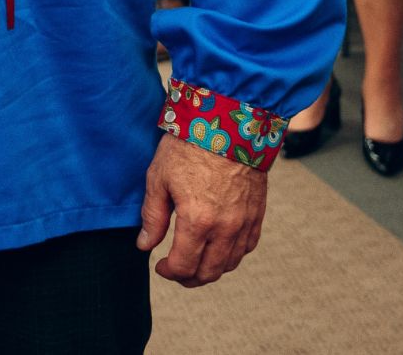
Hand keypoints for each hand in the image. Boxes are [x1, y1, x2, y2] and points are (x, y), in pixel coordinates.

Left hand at [137, 135, 267, 286]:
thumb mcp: (159, 178)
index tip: (159, 266)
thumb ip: (153, 217)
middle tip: (175, 271)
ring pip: (230, 263)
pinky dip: (232, 255)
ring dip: (211, 269)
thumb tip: (144, 245)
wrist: (228, 124)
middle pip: (209, 272)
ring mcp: (244, 223)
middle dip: (189, 278)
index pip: (184, 265)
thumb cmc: (188, 146)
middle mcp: (225, 228)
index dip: (169, 272)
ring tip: (194, 262)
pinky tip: (218, 248)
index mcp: (197, 221)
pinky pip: (247, 247)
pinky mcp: (257, 214)